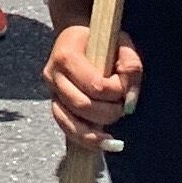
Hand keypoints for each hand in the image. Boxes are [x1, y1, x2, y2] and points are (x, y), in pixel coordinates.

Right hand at [44, 22, 142, 150]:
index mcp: (66, 55)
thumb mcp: (121, 42)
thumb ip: (131, 66)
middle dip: (108, 112)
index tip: (127, 85)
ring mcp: (51, 92)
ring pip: (70, 122)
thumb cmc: (102, 40)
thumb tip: (129, 102)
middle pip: (82, 105)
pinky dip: (85, 140)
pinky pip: (66, 129)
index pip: (94, 84)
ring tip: (114, 139)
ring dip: (96, 132)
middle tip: (123, 106)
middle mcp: (52, 75)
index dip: (116, 91)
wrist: (77, 38)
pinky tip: (104, 144)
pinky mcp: (55, 105)